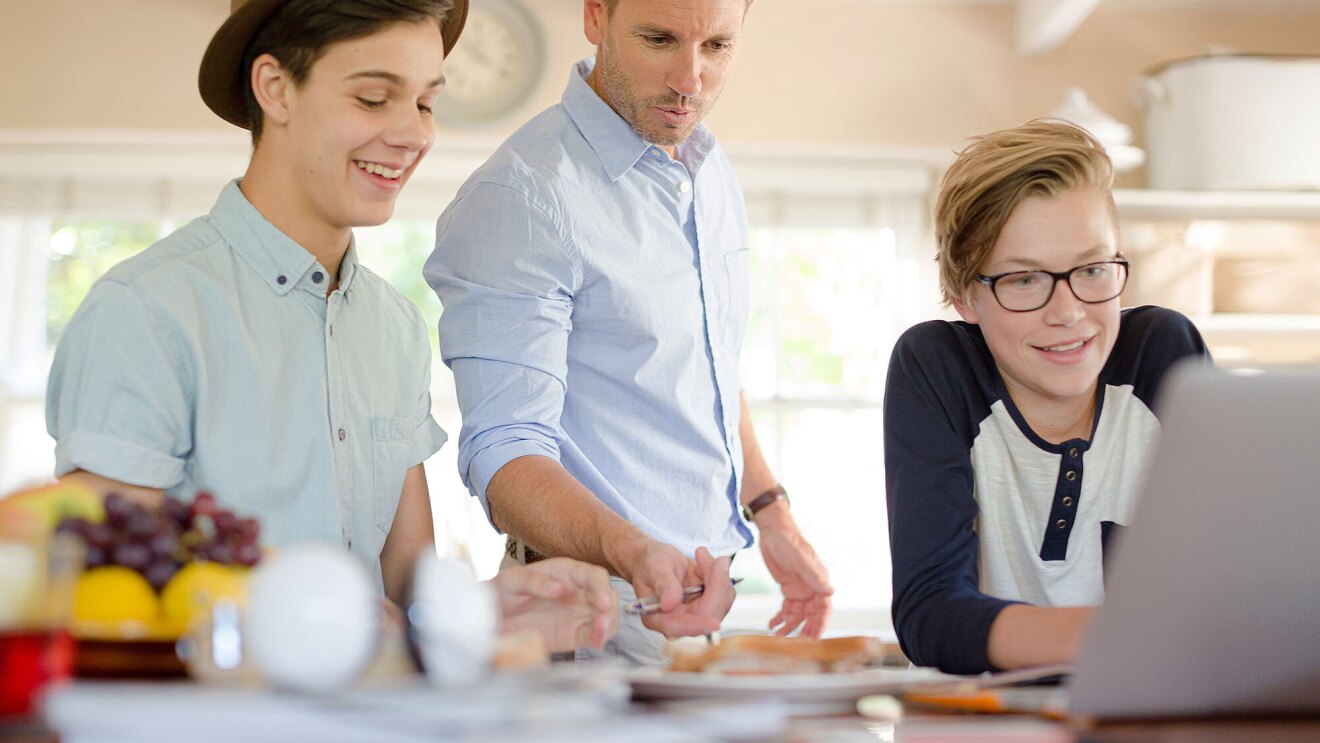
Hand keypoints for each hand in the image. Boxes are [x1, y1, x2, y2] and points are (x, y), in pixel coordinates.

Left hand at [488, 558, 619, 651]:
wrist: (494, 618)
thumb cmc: (502, 592)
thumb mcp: (512, 580)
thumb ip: (534, 581)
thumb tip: (559, 588)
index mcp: (567, 572)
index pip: (594, 576)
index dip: (601, 587)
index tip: (601, 601)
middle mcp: (579, 591)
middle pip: (606, 596)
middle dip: (609, 609)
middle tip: (602, 623)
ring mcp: (579, 613)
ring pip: (606, 616)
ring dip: (608, 625)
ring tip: (599, 634)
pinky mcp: (576, 634)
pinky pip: (594, 635)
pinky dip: (599, 639)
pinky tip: (596, 643)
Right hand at [628, 543, 734, 638]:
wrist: (657, 559)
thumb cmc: (650, 564)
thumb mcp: (655, 567)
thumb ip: (663, 585)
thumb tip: (669, 604)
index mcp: (657, 618)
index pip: (677, 627)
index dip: (697, 625)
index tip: (714, 623)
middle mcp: (679, 621)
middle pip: (707, 615)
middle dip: (716, 585)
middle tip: (711, 559)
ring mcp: (696, 614)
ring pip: (721, 602)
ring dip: (717, 575)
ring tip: (700, 555)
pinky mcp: (708, 605)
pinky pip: (725, 593)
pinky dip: (720, 573)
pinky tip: (703, 561)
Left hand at [757, 508, 833, 637]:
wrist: (773, 532)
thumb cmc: (789, 543)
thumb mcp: (800, 560)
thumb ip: (814, 577)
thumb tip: (831, 592)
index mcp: (819, 580)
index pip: (824, 606)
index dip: (821, 622)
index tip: (815, 636)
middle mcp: (811, 587)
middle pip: (812, 613)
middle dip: (806, 627)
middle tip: (798, 640)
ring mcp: (799, 589)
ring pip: (798, 613)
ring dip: (790, 625)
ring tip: (779, 635)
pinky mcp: (788, 588)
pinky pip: (787, 607)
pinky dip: (780, 617)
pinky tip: (772, 624)